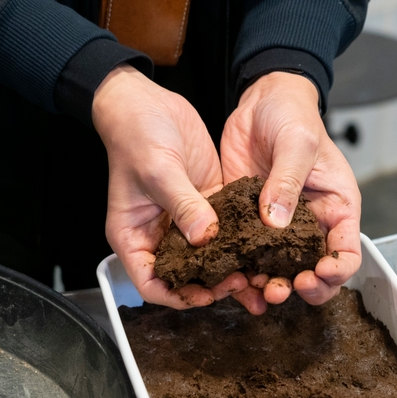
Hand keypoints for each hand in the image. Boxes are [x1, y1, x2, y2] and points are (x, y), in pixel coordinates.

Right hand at [93, 64, 246, 308]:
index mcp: (134, 236)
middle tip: (241, 282)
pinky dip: (240, 241)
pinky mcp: (206, 202)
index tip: (206, 295)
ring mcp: (184, 219)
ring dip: (231, 267)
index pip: (152, 283)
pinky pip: (225, 230)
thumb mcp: (157, 170)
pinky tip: (262, 246)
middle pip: (185, 275)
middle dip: (211, 285)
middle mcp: (159, 234)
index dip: (177, 296)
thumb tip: (205, 238)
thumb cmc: (135, 134)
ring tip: (258, 276)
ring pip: (209, 256)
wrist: (144, 101)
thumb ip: (182, 205)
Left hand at [220, 72, 361, 312]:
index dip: (337, 270)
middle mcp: (310, 224)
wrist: (262, 101)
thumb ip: (289, 182)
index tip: (318, 273)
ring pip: (279, 269)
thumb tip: (277, 224)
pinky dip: (242, 269)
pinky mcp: (249, 222)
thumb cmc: (294, 116)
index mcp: (336, 208)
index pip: (347, 251)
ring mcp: (278, 226)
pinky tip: (232, 276)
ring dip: (270, 284)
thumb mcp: (297, 144)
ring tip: (257, 289)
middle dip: (302, 287)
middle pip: (314, 271)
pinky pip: (248, 254)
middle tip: (284, 288)